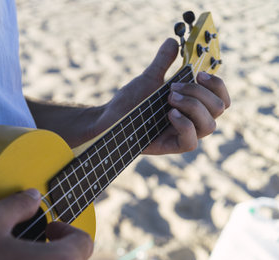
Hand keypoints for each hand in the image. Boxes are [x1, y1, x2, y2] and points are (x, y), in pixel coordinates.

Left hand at [94, 38, 230, 154]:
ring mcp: (183, 135)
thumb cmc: (129, 102)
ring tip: (169, 98)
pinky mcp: (172, 147)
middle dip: (199, 93)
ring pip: (210, 126)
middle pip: (218, 108)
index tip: (199, 74)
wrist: (109, 119)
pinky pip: (192, 142)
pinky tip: (169, 114)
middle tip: (173, 87)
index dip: (218, 85)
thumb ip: (163, 62)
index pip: (221, 98)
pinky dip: (184, 125)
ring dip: (193, 107)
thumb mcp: (148, 79)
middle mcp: (192, 121)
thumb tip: (173, 41)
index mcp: (192, 105)